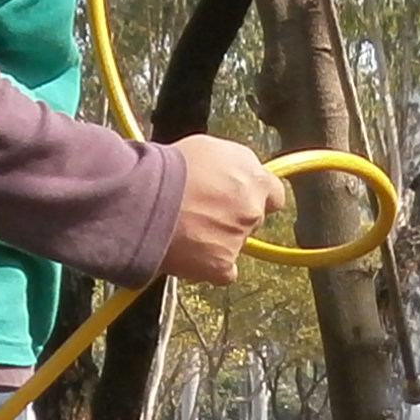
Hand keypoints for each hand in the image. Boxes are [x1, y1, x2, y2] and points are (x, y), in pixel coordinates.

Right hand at [163, 132, 285, 283]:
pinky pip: (224, 271)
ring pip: (235, 244)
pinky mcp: (221, 265)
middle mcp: (253, 210)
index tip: (240, 197)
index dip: (255, 196)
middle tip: (204, 211)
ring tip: (187, 230)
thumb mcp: (211, 148)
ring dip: (218, 240)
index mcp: (255, 180)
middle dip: (234, 217)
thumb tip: (237, 174)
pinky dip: (210, 267)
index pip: (274, 194)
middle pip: (253, 219)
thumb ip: (234, 165)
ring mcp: (238, 240)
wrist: (145, 197)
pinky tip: (191, 254)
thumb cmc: (171, 167)